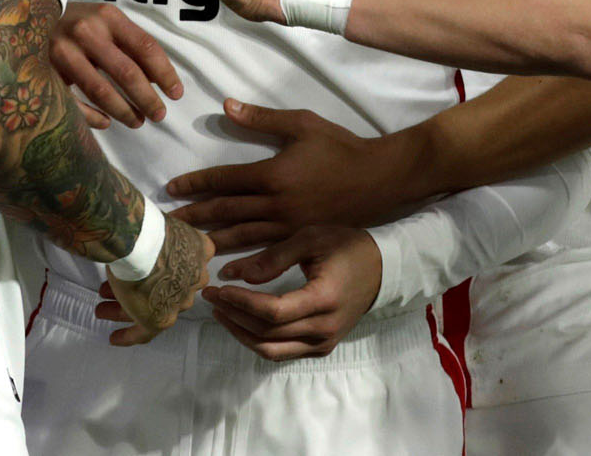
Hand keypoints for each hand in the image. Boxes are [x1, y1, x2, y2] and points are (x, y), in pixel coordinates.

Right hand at [53, 2, 183, 129]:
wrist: (31, 16)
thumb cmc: (79, 22)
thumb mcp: (107, 22)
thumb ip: (131, 44)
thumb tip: (159, 79)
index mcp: (108, 17)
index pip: (145, 47)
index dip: (165, 73)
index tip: (176, 93)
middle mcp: (86, 32)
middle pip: (126, 72)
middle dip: (147, 98)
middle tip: (159, 114)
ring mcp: (62, 52)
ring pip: (100, 90)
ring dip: (124, 111)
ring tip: (137, 121)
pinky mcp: (45, 71)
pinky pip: (73, 102)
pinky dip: (92, 117)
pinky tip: (106, 123)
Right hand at [96, 211, 213, 345]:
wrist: (139, 241)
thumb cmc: (144, 226)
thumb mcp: (156, 222)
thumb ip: (154, 232)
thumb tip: (132, 228)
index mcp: (199, 250)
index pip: (182, 263)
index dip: (158, 267)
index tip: (144, 269)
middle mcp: (194, 278)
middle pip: (165, 287)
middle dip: (140, 288)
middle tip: (112, 288)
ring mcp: (179, 300)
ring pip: (152, 308)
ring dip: (125, 308)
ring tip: (101, 309)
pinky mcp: (161, 318)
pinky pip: (144, 332)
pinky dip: (129, 335)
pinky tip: (115, 338)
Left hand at [166, 101, 419, 249]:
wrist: (379, 178)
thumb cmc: (340, 147)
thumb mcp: (302, 124)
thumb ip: (262, 118)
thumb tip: (226, 106)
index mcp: (272, 173)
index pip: (224, 179)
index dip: (196, 183)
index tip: (173, 188)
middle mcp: (275, 203)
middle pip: (225, 211)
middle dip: (194, 216)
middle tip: (167, 225)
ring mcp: (288, 226)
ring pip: (241, 235)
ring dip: (211, 240)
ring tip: (187, 246)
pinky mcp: (300, 239)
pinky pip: (266, 253)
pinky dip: (244, 262)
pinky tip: (228, 271)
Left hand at [202, 226, 381, 360]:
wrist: (379, 269)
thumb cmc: (344, 246)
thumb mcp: (310, 238)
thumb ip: (273, 257)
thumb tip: (235, 274)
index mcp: (324, 298)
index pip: (273, 312)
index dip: (240, 303)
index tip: (218, 289)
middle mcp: (324, 328)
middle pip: (267, 333)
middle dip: (233, 316)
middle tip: (211, 296)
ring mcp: (323, 342)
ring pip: (271, 350)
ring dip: (240, 333)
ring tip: (220, 312)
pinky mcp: (321, 347)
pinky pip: (282, 353)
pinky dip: (257, 341)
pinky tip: (242, 322)